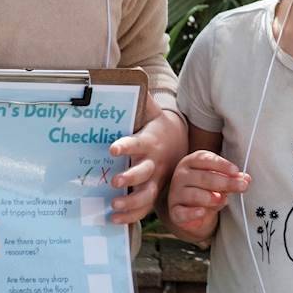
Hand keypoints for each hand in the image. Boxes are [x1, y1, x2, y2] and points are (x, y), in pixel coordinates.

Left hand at [108, 107, 185, 224]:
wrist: (180, 144)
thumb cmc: (158, 126)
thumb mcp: (151, 110)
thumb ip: (141, 97)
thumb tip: (134, 72)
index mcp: (150, 142)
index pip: (137, 143)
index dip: (125, 146)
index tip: (111, 150)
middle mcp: (154, 163)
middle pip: (144, 172)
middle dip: (130, 178)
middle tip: (115, 182)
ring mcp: (156, 179)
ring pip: (146, 195)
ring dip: (131, 203)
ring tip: (114, 207)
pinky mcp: (154, 191)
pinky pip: (145, 207)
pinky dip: (131, 216)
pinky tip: (114, 220)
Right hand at [166, 150, 249, 240]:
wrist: (190, 209)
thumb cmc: (206, 188)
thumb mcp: (220, 181)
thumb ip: (232, 179)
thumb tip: (246, 179)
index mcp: (191, 161)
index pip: (206, 159)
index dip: (222, 165)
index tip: (236, 172)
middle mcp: (181, 175)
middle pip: (203, 177)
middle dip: (225, 182)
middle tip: (242, 186)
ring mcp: (176, 193)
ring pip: (194, 194)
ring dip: (210, 197)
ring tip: (223, 200)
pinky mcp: (175, 211)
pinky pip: (182, 212)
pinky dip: (192, 213)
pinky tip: (203, 212)